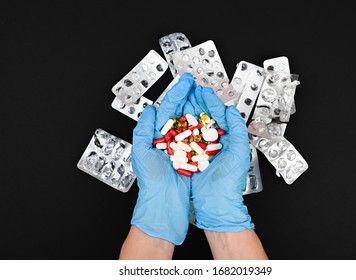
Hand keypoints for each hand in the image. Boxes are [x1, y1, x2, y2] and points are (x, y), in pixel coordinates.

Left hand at [130, 73, 194, 244]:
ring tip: (207, 96)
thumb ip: (143, 130)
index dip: (177, 93)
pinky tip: (214, 119)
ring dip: (201, 109)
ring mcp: (183, 147)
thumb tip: (148, 111)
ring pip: (194, 123)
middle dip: (191, 97)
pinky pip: (202, 139)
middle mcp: (170, 139)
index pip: (168, 108)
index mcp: (157, 136)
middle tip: (199, 84)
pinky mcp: (195, 156)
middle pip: (183, 112)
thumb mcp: (141, 153)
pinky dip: (208, 128)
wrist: (165, 204)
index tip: (186, 82)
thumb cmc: (152, 182)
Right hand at [184, 86, 253, 231]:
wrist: (216, 204)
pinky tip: (173, 121)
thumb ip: (237, 130)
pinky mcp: (189, 157)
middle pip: (203, 117)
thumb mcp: (238, 153)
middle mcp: (214, 142)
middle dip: (196, 102)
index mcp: (227, 139)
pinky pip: (183, 140)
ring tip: (181, 99)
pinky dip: (178, 129)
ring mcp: (201, 149)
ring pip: (192, 125)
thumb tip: (232, 111)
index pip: (218, 115)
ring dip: (186, 112)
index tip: (203, 91)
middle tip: (189, 89)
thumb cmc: (229, 183)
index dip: (210, 101)